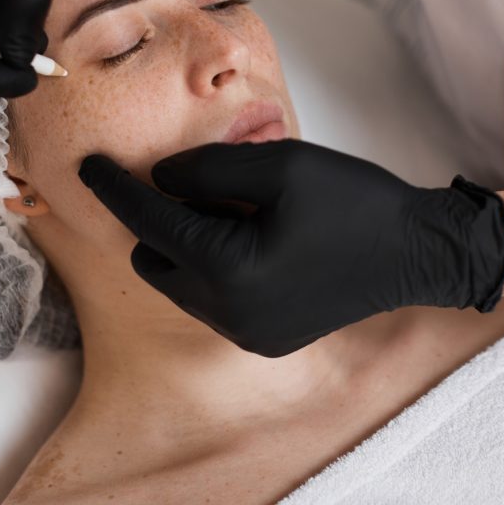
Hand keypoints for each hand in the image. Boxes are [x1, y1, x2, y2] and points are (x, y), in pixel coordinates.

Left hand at [78, 139, 503, 357]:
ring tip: (233, 211)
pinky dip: (213, 266)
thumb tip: (162, 177)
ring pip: (181, 282)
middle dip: (160, 219)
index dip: (117, 189)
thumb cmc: (353, 201)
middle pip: (157, 259)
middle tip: (198, 185)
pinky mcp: (263, 338)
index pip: (152, 222)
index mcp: (229, 271)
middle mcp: (228, 314)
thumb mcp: (281, 165)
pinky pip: (211, 300)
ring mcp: (246, 334)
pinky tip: (252, 240)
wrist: (415, 252)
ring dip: (188, 243)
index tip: (88, 165)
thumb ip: (208, 168)